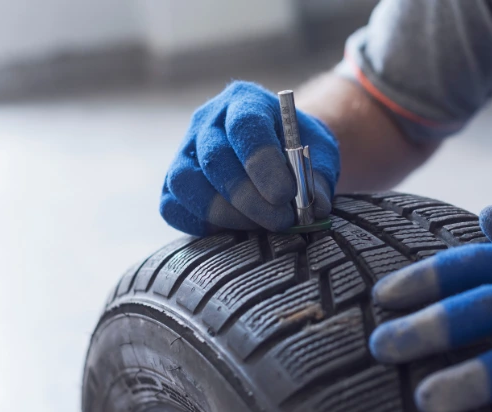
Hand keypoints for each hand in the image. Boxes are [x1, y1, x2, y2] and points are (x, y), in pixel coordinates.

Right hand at [160, 81, 339, 234]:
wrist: (279, 153)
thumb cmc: (299, 151)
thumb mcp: (319, 156)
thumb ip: (317, 179)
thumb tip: (314, 208)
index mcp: (246, 101)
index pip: (245, 125)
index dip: (262, 163)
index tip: (286, 195)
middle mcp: (208, 121)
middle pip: (215, 157)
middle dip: (249, 197)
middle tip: (280, 220)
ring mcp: (185, 151)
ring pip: (185, 182)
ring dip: (224, 213)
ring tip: (259, 226)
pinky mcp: (174, 183)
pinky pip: (172, 207)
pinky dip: (201, 224)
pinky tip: (235, 229)